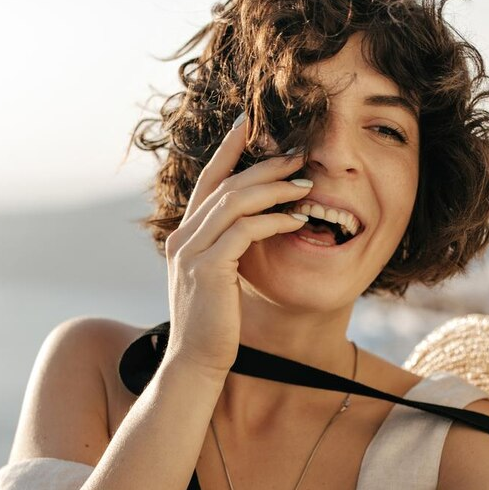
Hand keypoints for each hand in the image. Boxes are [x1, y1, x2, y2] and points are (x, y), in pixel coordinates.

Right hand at [162, 114, 312, 379]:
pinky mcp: (208, 268)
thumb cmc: (213, 327)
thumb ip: (224, 251)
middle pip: (225, 185)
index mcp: (183, 237)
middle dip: (262, 165)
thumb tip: (250, 229)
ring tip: (305, 184)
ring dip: (274, 188)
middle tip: (297, 155)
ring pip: (235, 202)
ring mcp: (191, 251)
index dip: (227, 151)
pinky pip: (245, 231)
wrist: (195, 364)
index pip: (207, 182)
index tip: (249, 126)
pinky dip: (273, 220)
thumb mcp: (216, 280)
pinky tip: (296, 219)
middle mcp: (182, 238)